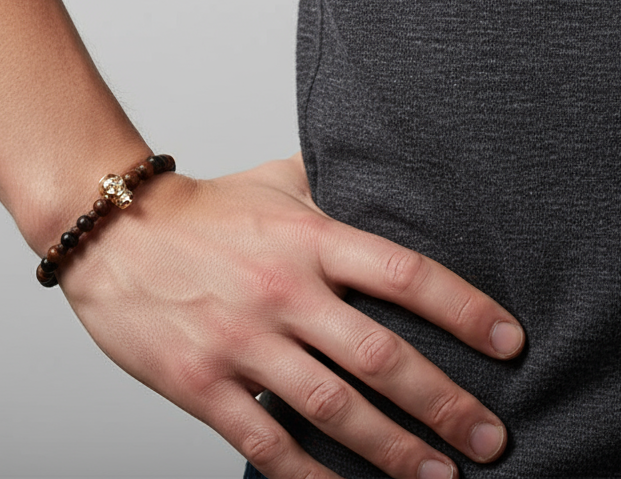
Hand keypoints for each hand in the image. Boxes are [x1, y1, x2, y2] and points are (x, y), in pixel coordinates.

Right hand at [61, 153, 524, 478]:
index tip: (508, 341)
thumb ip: (331, 182)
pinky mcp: (201, 383)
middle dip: (445, 402)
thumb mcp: (272, 179)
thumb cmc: (200, 210)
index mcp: (307, 238)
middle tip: (493, 437)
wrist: (113, 231)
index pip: (402, 273)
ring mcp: (242, 341)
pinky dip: (313, 477)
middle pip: (381, 355)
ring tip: (441, 475)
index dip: (463, 309)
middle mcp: (282, 290)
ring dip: (395, 449)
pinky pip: (267, 442)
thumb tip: (385, 173)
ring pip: (334, 407)